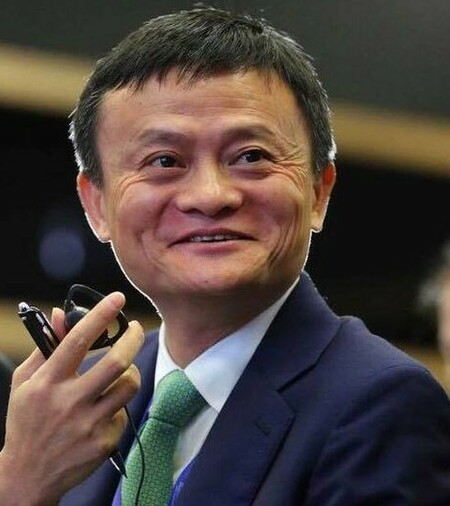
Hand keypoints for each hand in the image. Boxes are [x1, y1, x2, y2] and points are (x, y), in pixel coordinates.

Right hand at [0, 292, 143, 505]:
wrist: (28, 475)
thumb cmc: (27, 420)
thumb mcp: (25, 381)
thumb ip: (46, 346)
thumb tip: (62, 314)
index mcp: (47, 383)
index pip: (77, 340)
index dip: (100, 315)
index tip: (116, 298)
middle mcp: (69, 402)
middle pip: (116, 362)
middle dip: (132, 339)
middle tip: (135, 328)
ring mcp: (88, 424)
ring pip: (129, 385)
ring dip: (131, 371)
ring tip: (121, 371)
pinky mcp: (104, 442)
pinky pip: (124, 412)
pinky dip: (118, 404)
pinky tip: (104, 410)